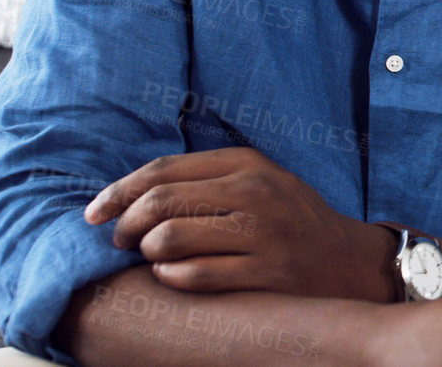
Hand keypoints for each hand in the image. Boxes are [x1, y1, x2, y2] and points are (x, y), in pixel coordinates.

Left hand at [85, 146, 397, 300]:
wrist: (348, 260)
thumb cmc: (290, 220)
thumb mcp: (258, 182)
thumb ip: (206, 180)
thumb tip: (131, 193)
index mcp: (246, 163)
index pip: (162, 170)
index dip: (118, 192)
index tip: (93, 212)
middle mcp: (253, 192)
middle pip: (159, 203)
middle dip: (125, 225)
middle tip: (119, 241)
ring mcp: (260, 233)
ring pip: (169, 239)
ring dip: (146, 252)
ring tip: (150, 258)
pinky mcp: (264, 272)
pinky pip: (193, 275)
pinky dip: (169, 277)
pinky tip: (172, 275)